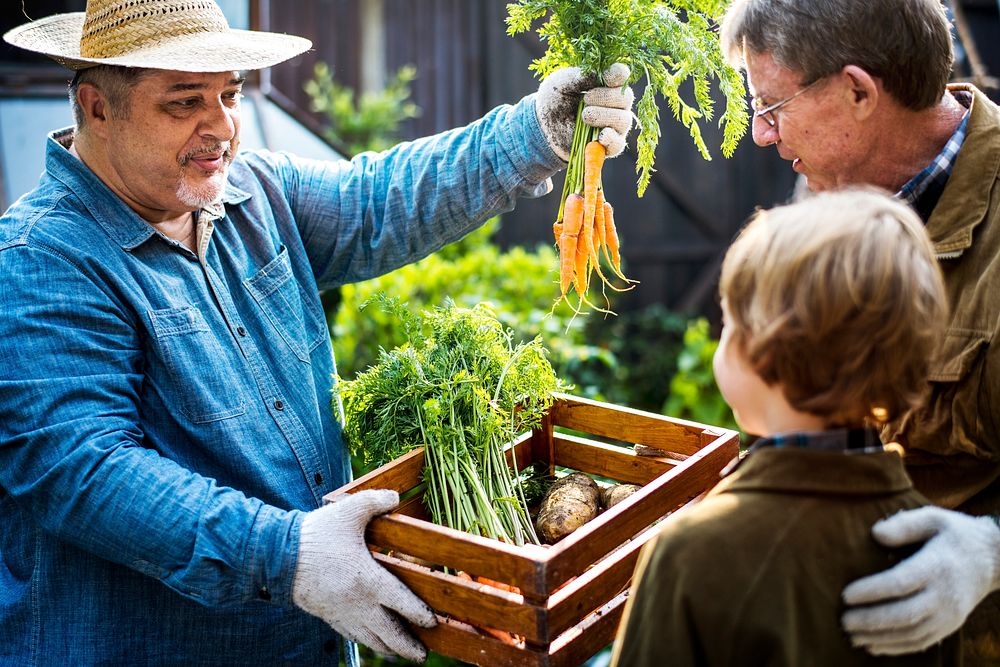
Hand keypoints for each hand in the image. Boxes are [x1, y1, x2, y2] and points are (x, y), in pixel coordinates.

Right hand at [292, 490, 436, 660]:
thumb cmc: (316, 535)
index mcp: (368, 580)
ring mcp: (342, 613)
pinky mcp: (327, 615)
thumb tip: (395, 496)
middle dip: (407, 646)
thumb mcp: (348, 511)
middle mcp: (358, 603)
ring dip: (388, 648)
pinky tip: (370, 642)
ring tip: (400, 654)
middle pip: (389, 632)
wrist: (277, 557)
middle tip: (422, 656)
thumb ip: (375, 501)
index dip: (420, 615)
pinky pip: (351, 636)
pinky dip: (365, 642)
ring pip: (370, 639)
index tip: (433, 623)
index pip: (402, 603)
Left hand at [535, 63, 634, 160]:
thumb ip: (579, 77)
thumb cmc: (554, 101)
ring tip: (585, 116)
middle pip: (626, 97)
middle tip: (585, 99)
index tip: (606, 78)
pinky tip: (600, 136)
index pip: (621, 75)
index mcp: (606, 83)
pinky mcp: (608, 145)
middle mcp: (615, 104)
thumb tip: (600, 73)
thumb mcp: (560, 84)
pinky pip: (618, 144)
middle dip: (607, 97)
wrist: (543, 129)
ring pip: (623, 119)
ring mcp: (614, 126)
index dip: (617, 74)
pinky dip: (611, 139)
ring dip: (604, 116)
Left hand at [841, 506, 999, 654]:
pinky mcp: (950, 626)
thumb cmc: (954, 534)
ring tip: (851, 635)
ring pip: (912, 634)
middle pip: (905, 614)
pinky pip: (922, 642)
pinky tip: (873, 646)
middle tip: (843, 620)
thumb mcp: (933, 518)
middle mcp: (944, 595)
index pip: (901, 583)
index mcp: (937, 566)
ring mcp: (949, 614)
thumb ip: (904, 524)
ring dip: (880, 638)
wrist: (993, 558)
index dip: (872, 591)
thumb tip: (875, 533)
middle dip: (871, 620)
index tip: (845, 595)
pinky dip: (896, 648)